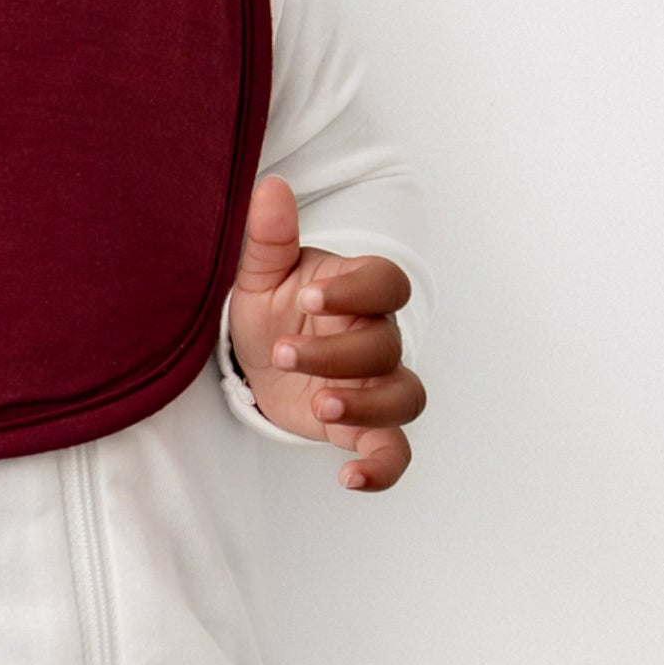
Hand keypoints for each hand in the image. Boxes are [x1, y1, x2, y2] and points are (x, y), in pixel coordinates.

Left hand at [223, 174, 424, 491]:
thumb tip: (270, 187)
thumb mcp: (261, 274)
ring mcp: (374, 383)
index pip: (385, 283)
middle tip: (283, 353)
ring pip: (403, 396)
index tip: (311, 294)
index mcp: (357, 293)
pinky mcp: (361, 426)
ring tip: (318, 403)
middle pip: (387, 344)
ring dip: (366, 403)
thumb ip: (270, 237)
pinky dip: (382, 468)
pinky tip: (349, 477)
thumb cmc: (272, 308)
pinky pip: (394, 451)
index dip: (357, 290)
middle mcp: (376, 337)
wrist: (260, 357)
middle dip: (337, 353)